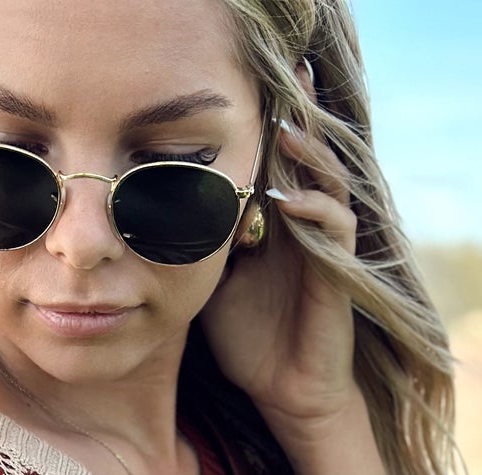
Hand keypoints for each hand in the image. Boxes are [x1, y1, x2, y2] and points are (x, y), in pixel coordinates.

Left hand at [199, 59, 363, 434]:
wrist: (286, 394)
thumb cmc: (248, 342)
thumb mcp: (205, 286)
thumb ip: (190, 246)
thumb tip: (142, 219)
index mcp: (274, 223)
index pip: (272, 160)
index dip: (263, 125)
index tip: (241, 90)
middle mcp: (303, 226)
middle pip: (305, 156)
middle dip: (295, 115)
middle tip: (283, 74)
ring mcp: (324, 246)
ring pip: (327, 180)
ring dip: (307, 155)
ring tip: (283, 130)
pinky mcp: (339, 273)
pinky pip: (337, 226)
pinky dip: (316, 207)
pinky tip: (290, 199)